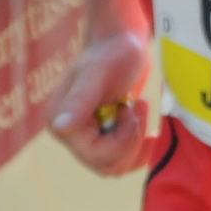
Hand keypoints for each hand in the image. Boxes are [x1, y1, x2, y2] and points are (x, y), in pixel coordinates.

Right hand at [49, 29, 150, 174]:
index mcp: (61, 124)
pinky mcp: (104, 136)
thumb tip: (61, 127)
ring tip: (138, 110)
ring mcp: (86, 137)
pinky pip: (122, 161)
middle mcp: (70, 135)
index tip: (129, 109)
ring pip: (114, 167)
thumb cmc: (111, 52)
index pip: (94, 155)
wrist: (122, 43)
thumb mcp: (98, 73)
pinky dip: (139, 151)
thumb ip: (80, 100)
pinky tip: (149, 132)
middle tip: (135, 108)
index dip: (120, 138)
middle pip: (105, 165)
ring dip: (135, 143)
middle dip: (129, 140)